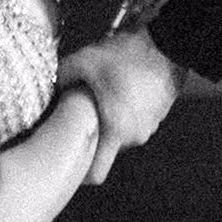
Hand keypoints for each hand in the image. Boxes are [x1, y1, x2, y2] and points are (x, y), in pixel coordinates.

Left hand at [58, 25, 184, 183]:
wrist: (169, 45)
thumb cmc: (131, 56)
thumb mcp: (86, 60)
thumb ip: (62, 77)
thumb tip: (53, 86)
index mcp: (116, 131)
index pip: (95, 173)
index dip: (78, 175)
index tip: (66, 164)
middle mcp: (134, 136)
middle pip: (105, 149)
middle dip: (91, 134)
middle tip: (78, 114)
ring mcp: (149, 126)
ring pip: (119, 133)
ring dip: (108, 119)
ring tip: (100, 94)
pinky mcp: (157, 114)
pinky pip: (133, 120)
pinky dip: (123, 110)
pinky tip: (117, 86)